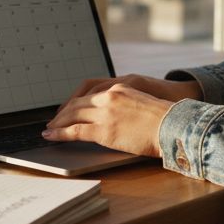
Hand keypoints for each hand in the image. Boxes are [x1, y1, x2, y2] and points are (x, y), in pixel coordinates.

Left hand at [43, 75, 202, 157]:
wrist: (174, 126)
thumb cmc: (165, 120)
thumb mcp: (143, 103)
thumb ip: (127, 105)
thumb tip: (120, 116)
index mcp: (120, 87)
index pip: (88, 91)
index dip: (74, 101)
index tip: (67, 108)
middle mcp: (109, 96)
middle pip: (77, 102)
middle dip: (63, 112)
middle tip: (54, 120)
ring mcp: (105, 113)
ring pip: (72, 115)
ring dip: (58, 123)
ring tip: (49, 129)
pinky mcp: (103, 130)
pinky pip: (74, 131)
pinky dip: (60, 134)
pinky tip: (51, 136)